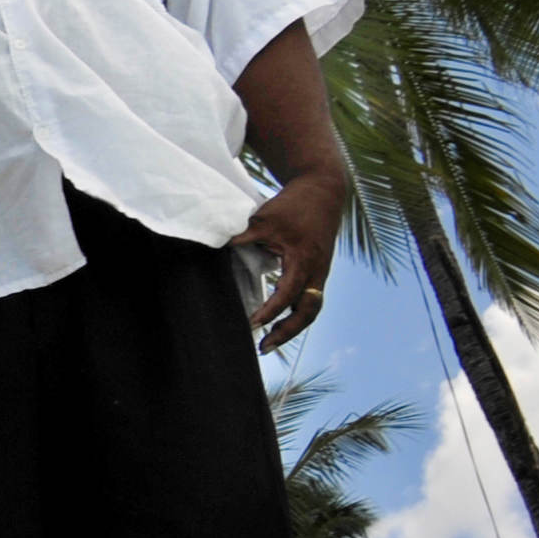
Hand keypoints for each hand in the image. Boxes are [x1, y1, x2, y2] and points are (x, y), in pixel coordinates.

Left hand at [242, 175, 342, 352]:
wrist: (323, 189)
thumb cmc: (293, 204)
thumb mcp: (264, 219)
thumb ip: (241, 236)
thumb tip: (215, 248)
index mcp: (304, 259)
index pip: (287, 294)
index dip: (270, 311)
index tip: (251, 324)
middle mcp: (317, 270)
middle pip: (308, 311)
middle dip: (287, 332)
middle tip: (263, 348)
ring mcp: (321, 271)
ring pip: (312, 308)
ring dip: (293, 327)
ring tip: (269, 342)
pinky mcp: (319, 270)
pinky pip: (311, 298)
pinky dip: (296, 313)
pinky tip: (279, 321)